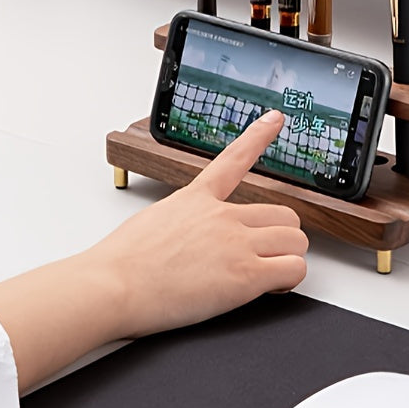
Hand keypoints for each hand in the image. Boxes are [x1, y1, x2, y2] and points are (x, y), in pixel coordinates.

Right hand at [89, 108, 308, 337]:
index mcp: (197, 199)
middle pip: (283, 215)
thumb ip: (182, 225)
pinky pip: (294, 270)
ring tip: (268, 276)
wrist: (112, 286)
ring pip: (296, 241)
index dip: (258, 136)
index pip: (235, 159)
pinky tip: (272, 289)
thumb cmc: (121, 264)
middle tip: (266, 258)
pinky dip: (289, 282)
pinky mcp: (246, 274)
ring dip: (288, 259)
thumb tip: (192, 242)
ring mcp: (236, 242)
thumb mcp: (152, 223)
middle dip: (282, 238)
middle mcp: (222, 216)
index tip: (275, 119)